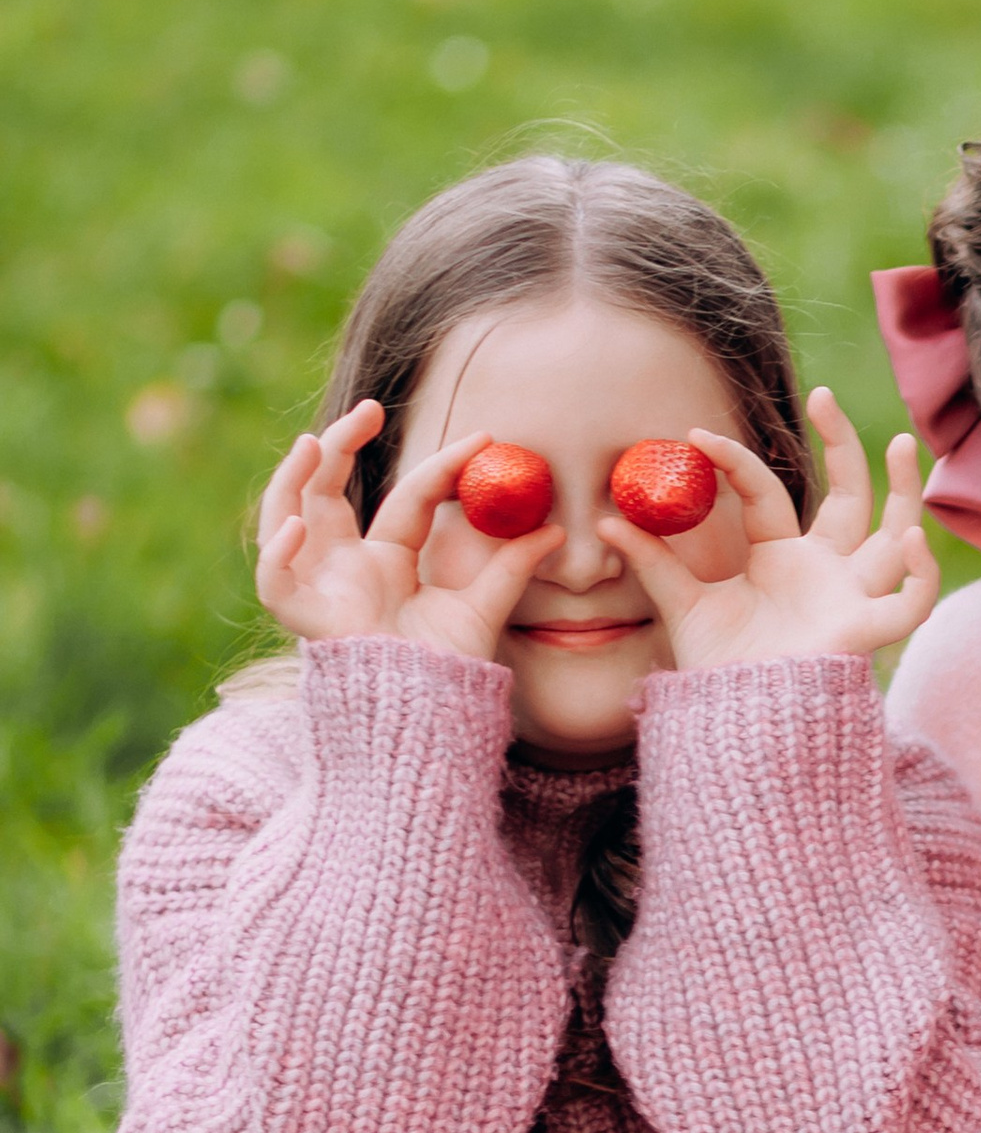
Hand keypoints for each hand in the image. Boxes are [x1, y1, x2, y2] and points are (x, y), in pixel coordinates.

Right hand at [255, 404, 562, 661]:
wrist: (427, 724)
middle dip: (342, 445)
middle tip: (371, 408)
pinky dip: (275, 555)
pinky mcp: (305, 619)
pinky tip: (294, 528)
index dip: (441, 468)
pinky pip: (273, 582)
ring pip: (286, 517)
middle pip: (330, 492)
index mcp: (389, 563)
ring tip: (314, 442)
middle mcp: (349, 568)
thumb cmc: (448, 674)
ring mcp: (322, 587)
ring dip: (294, 478)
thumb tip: (555, 529)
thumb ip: (511, 569)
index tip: (482, 439)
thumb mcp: (483, 610)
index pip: (410, 500)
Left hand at [603, 397, 937, 672]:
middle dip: (844, 445)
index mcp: (779, 559)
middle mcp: (822, 570)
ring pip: (895, 533)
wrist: (737, 726)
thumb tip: (604, 520)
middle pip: (849, 496)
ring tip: (906, 444)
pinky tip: (911, 541)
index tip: (694, 436)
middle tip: (822, 395)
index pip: (766, 492)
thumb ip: (655, 564)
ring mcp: (849, 596)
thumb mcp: (682, 607)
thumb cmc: (719, 671)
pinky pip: (910, 604)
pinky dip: (920, 576)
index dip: (734, 462)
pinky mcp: (864, 631)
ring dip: (906, 490)